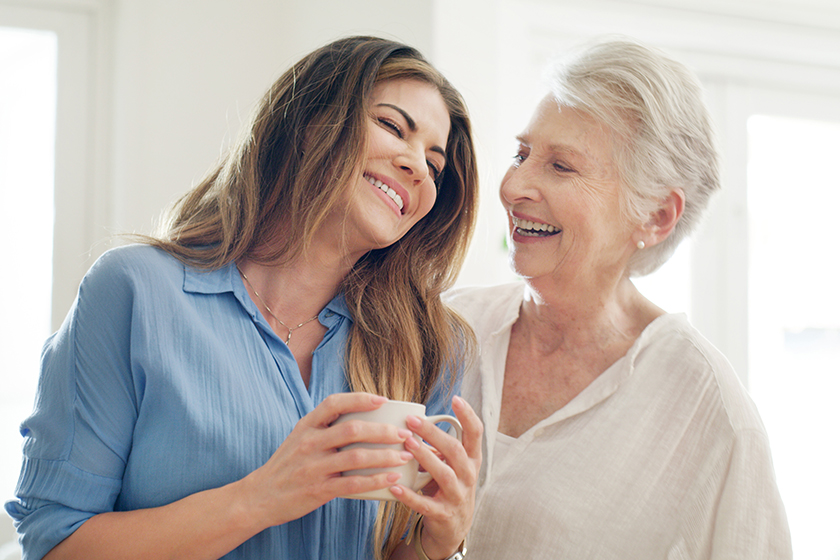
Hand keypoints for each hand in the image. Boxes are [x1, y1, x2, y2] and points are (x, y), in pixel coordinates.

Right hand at [240, 392, 414, 528]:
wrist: (260, 496)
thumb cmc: (287, 465)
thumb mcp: (299, 438)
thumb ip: (324, 427)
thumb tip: (363, 419)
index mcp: (306, 425)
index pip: (334, 403)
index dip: (360, 399)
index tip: (383, 400)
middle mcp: (310, 442)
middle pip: (352, 430)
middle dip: (383, 430)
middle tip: (404, 433)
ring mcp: (314, 466)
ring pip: (357, 457)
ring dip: (385, 456)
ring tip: (405, 456)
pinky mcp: (319, 489)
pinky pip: (353, 483)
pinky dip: (376, 480)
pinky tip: (392, 478)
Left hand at [389, 396, 482, 558]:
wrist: (453, 528)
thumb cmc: (448, 487)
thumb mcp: (451, 465)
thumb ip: (439, 446)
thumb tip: (414, 421)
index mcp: (472, 460)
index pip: (476, 434)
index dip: (468, 415)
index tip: (456, 399)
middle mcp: (468, 476)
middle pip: (455, 450)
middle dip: (433, 433)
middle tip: (412, 420)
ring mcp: (457, 496)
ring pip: (443, 474)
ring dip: (424, 457)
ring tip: (406, 444)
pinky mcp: (443, 514)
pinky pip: (425, 504)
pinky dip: (409, 495)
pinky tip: (394, 486)